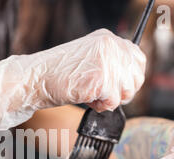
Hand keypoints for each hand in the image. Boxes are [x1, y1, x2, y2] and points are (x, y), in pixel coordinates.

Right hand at [0, 29, 145, 129]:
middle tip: (102, 94)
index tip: (119, 88)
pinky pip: (113, 101)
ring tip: (90, 94)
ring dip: (109, 100)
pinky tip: (86, 98)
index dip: (131, 78)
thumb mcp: (88, 61)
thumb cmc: (57, 74)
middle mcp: (110, 46)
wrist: (35, 78)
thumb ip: (109, 64)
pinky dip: (100, 106)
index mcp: (107, 38)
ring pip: (126, 91)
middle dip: (122, 92)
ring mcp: (106, 61)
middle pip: (136, 77)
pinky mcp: (100, 79)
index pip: (138, 59)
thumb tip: (130, 81)